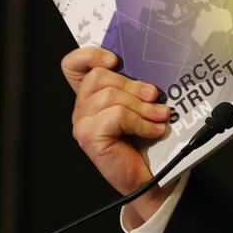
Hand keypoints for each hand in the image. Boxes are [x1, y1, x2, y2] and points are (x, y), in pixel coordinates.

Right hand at [62, 46, 173, 224]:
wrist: (149, 177)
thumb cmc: (146, 140)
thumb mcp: (143, 105)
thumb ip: (137, 87)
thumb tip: (153, 66)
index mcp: (92, 95)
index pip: (73, 65)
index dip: (90, 55)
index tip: (115, 59)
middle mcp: (82, 107)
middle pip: (99, 76)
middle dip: (133, 85)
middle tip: (155, 96)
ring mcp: (82, 123)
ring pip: (110, 96)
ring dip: (142, 106)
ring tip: (160, 116)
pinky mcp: (89, 136)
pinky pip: (117, 116)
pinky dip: (141, 122)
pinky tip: (154, 130)